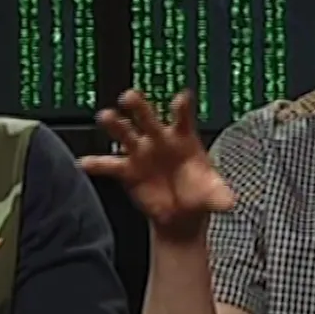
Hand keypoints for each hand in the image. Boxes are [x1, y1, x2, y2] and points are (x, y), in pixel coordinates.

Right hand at [79, 90, 235, 236]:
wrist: (181, 217)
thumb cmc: (199, 195)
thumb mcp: (214, 195)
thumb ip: (220, 196)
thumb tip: (230, 203)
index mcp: (183, 137)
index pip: (183, 116)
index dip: (182, 106)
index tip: (181, 97)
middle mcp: (159, 139)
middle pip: (148, 117)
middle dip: (139, 105)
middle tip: (130, 96)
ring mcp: (141, 153)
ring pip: (125, 132)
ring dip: (116, 124)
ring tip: (106, 116)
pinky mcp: (127, 170)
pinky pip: (108, 164)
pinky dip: (95, 163)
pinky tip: (84, 162)